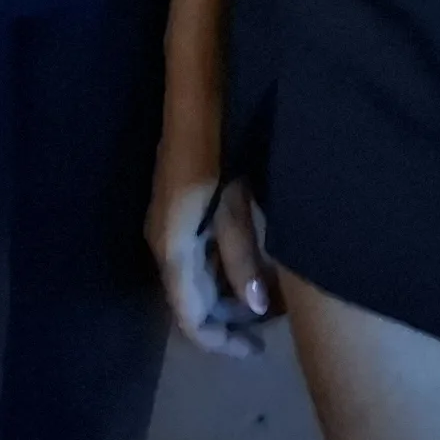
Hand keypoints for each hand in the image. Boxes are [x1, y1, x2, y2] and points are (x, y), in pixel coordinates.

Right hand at [148, 147, 275, 356]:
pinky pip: (196, 255)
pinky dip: (224, 268)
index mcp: (173, 248)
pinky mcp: (176, 207)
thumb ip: (242, 257)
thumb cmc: (219, 142)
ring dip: (230, 292)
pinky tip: (256, 261)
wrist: (196, 88)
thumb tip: (255, 310)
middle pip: (193, 301)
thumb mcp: (234, 203)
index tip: (258, 350)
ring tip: (273, 291)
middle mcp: (163, 243)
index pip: (191, 318)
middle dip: (233, 317)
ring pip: (196, 279)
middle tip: (275, 318)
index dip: (223, 342)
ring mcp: (167, 224)